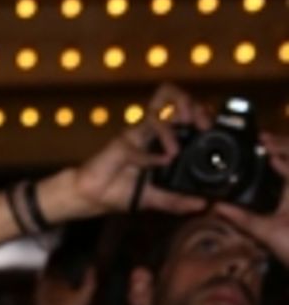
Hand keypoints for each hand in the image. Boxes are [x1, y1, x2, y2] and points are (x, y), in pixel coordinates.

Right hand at [69, 82, 207, 215]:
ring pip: (163, 103)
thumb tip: (202, 204)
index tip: (210, 130)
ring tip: (181, 142)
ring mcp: (140, 132)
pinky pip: (143, 139)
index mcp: (164, 140)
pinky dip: (153, 153)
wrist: (93, 198)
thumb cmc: (120, 192)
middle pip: (179, 100)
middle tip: (203, 126)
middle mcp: (154, 131)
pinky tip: (160, 163)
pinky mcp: (125, 139)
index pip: (187, 114)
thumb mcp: (155, 199)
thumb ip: (177, 201)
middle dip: (197, 108)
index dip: (202, 113)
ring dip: (177, 117)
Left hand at [215, 130, 288, 269]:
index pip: (284, 164)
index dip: (276, 151)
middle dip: (281, 143)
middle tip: (262, 137)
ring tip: (267, 143)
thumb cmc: (286, 247)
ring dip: (284, 148)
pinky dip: (287, 165)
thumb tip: (215, 207)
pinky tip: (275, 160)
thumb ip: (241, 217)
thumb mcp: (259, 229)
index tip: (259, 142)